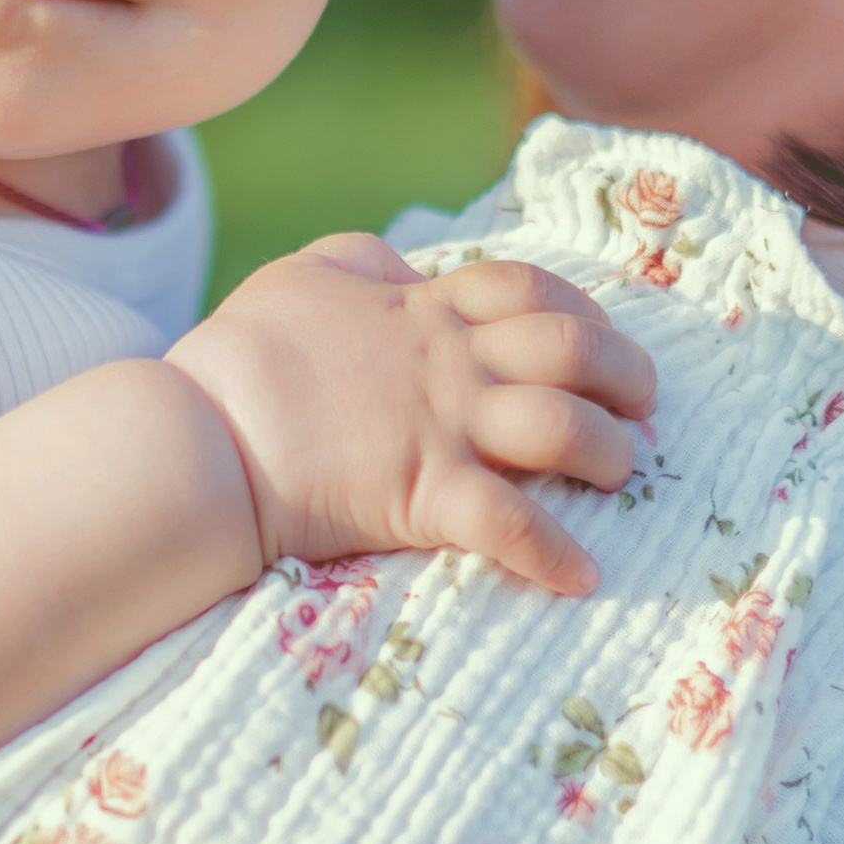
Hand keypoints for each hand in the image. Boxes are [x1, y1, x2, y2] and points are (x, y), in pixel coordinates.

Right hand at [168, 236, 656, 595]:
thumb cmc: (240, 355)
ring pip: (564, 429)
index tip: (601, 336)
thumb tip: (399, 271)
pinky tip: (582, 578)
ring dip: (610, 455)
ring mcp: (442, 429)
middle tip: (643, 407)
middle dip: (627, 376)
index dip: (583, 309)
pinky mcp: (425, 495)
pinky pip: (512, 528)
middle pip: (573, 352)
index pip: (530, 290)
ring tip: (622, 477)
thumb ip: (363, 266)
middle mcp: (450, 364)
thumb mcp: (304, 274)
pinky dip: (555, 557)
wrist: (200, 430)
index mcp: (423, 310)